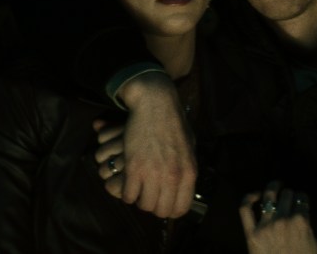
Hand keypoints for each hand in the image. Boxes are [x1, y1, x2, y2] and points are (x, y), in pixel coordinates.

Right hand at [97, 72, 196, 217]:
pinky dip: (126, 193)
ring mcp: (153, 173)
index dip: (169, 210)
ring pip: (144, 205)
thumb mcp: (189, 148)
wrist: (156, 105)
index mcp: (189, 173)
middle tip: (148, 195)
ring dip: (139, 200)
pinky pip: (128, 194)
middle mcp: (173, 177)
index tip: (162, 203)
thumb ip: (186, 170)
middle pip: (161, 210)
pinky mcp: (134, 167)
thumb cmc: (174, 124)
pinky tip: (128, 184)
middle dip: (153, 206)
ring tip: (138, 189)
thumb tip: (184, 187)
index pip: (180, 208)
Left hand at [239, 181, 316, 253]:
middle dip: (290, 195)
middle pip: (287, 194)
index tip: (302, 202)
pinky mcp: (251, 233)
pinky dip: (248, 198)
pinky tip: (256, 196)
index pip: (302, 197)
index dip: (303, 198)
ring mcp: (265, 226)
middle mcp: (283, 220)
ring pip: (269, 196)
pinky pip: (245, 209)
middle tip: (290, 201)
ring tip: (276, 186)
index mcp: (301, 222)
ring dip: (273, 189)